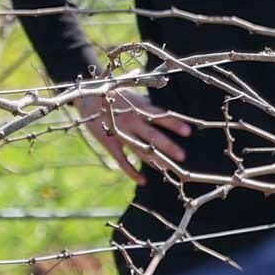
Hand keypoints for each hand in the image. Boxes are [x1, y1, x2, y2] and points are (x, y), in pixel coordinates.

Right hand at [74, 88, 190, 181]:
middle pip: (153, 135)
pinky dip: (131, 171)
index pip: (160, 116)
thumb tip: (163, 109)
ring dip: (154, 160)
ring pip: (140, 149)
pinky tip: (142, 181)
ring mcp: (120, 131)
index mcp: (138, 107)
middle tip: (182, 156)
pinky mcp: (109, 141)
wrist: (86, 96)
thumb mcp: (131, 93)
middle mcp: (131, 120)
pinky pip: (121, 159)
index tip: (188, 132)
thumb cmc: (113, 94)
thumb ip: (146, 104)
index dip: (174, 123)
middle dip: (168, 146)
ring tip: (167, 169)